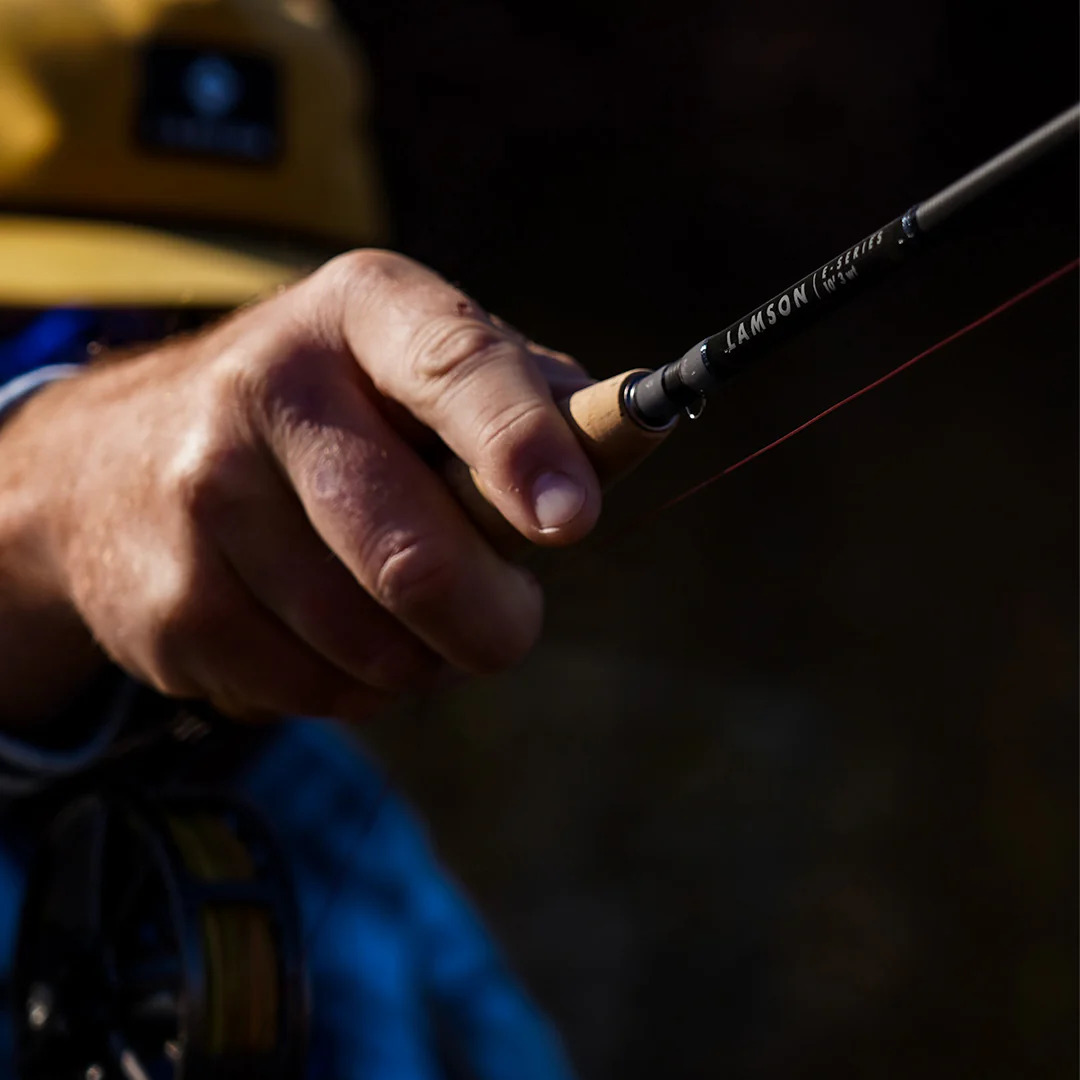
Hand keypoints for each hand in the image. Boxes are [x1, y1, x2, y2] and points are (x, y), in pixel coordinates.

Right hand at [0, 251, 600, 721]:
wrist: (111, 461)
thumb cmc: (325, 413)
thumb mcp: (414, 367)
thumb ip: (529, 401)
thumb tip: (647, 424)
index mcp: (362, 313)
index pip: (454, 368)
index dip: (520, 449)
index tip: (572, 521)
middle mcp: (267, 388)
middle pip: (412, 556)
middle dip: (493, 621)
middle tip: (505, 622)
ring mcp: (203, 501)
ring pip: (373, 648)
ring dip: (421, 657)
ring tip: (397, 609)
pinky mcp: (169, 604)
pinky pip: (316, 695)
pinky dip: (353, 686)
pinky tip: (323, 629)